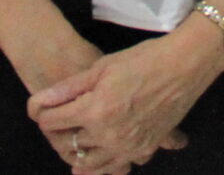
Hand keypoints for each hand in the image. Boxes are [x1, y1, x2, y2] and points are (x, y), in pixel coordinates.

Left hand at [28, 27, 212, 173]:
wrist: (184, 66)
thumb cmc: (143, 60)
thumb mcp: (102, 66)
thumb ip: (69, 88)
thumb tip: (39, 101)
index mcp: (94, 111)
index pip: (52, 122)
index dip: (42, 114)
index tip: (42, 109)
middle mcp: (108, 135)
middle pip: (68, 145)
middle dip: (58, 135)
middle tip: (58, 124)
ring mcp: (127, 147)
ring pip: (90, 164)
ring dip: (77, 155)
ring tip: (74, 144)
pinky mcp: (144, 149)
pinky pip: (117, 166)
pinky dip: (105, 164)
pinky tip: (101, 154)